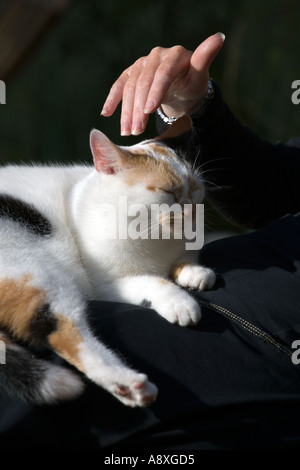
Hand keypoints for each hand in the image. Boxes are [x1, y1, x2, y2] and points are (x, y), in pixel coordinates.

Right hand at [101, 33, 224, 135]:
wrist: (181, 87)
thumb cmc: (192, 83)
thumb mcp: (200, 75)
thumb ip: (205, 58)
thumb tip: (219, 37)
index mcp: (173, 55)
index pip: (163, 73)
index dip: (155, 91)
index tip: (149, 110)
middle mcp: (155, 56)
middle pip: (143, 83)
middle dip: (138, 108)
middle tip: (137, 130)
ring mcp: (142, 64)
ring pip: (130, 87)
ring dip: (127, 111)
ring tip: (127, 131)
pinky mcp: (132, 73)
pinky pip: (120, 86)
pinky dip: (112, 99)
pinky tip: (106, 113)